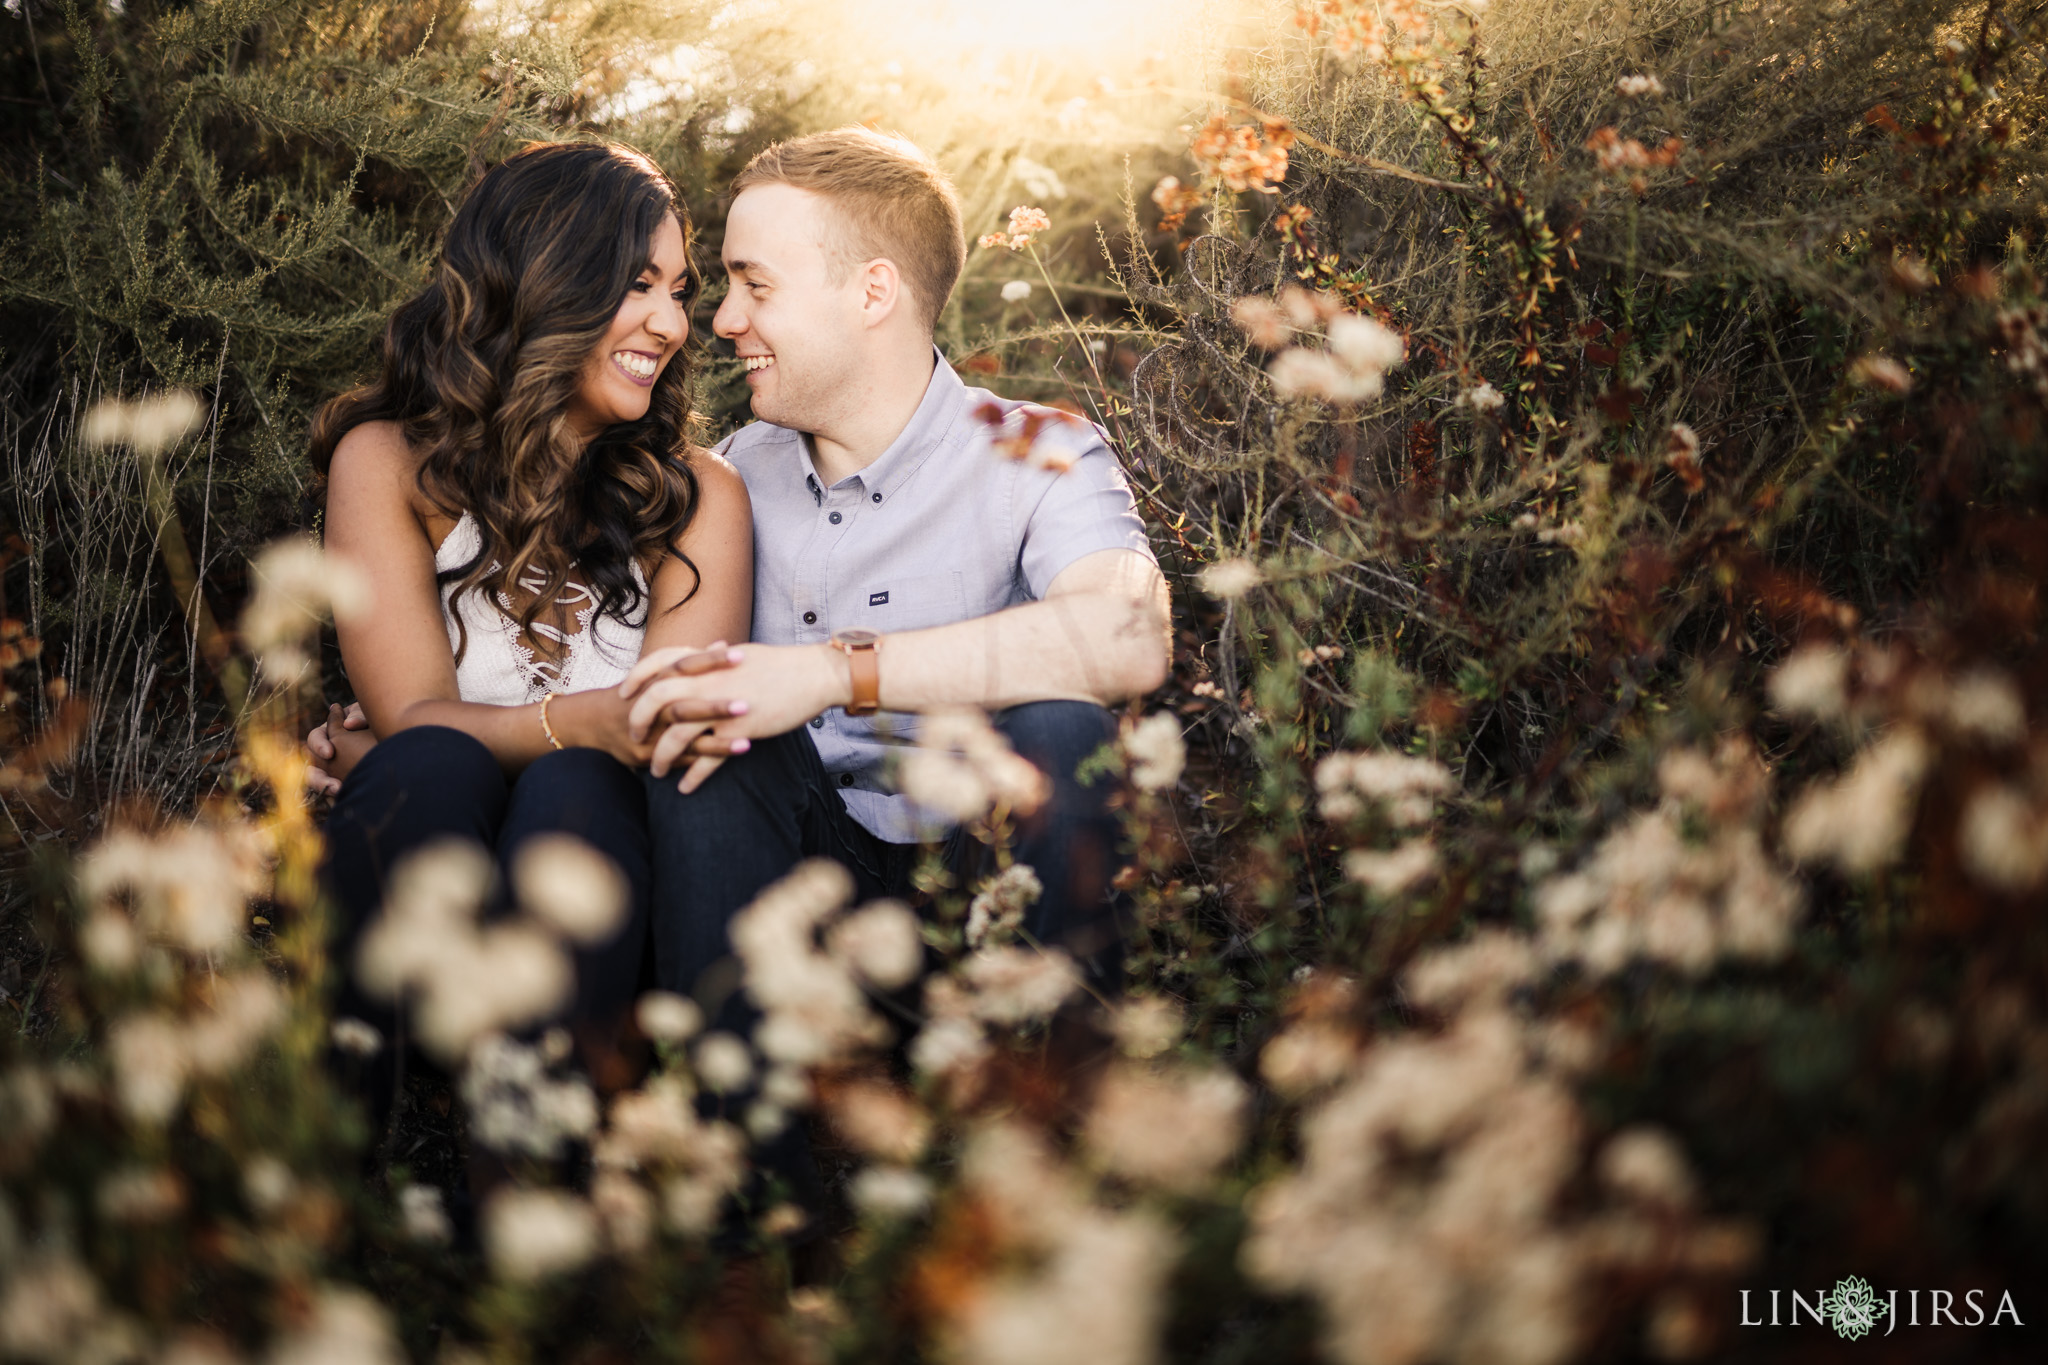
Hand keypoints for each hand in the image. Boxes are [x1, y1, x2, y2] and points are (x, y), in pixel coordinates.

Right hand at [306, 702, 374, 796]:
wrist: (392, 732)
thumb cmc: (375, 719)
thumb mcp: (367, 712)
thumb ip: (359, 715)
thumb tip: (349, 724)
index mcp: (328, 732)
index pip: (316, 738)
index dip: (319, 745)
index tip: (329, 753)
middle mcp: (326, 752)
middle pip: (312, 766)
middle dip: (319, 778)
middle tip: (333, 786)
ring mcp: (334, 768)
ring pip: (320, 782)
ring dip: (327, 790)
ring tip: (339, 794)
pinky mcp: (343, 780)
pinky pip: (335, 791)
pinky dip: (339, 795)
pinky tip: (348, 798)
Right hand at [559, 644, 753, 767]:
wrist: (593, 723)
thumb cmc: (636, 694)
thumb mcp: (658, 673)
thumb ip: (692, 661)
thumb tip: (724, 643)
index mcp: (655, 680)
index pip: (683, 666)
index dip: (710, 660)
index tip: (740, 655)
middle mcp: (651, 706)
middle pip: (683, 704)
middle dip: (714, 705)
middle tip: (747, 704)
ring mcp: (650, 733)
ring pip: (683, 737)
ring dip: (716, 742)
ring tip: (747, 744)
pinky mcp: (649, 756)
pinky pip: (679, 761)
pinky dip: (702, 763)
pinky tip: (723, 766)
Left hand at [622, 642, 849, 789]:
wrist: (814, 675)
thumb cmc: (782, 665)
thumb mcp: (743, 655)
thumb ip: (718, 660)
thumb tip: (708, 655)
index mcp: (707, 661)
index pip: (659, 663)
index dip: (638, 678)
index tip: (627, 693)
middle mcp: (708, 682)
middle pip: (657, 700)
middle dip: (639, 719)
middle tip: (634, 736)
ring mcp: (722, 707)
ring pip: (677, 735)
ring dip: (662, 756)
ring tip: (655, 772)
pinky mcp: (739, 731)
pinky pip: (708, 758)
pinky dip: (694, 775)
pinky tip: (685, 788)